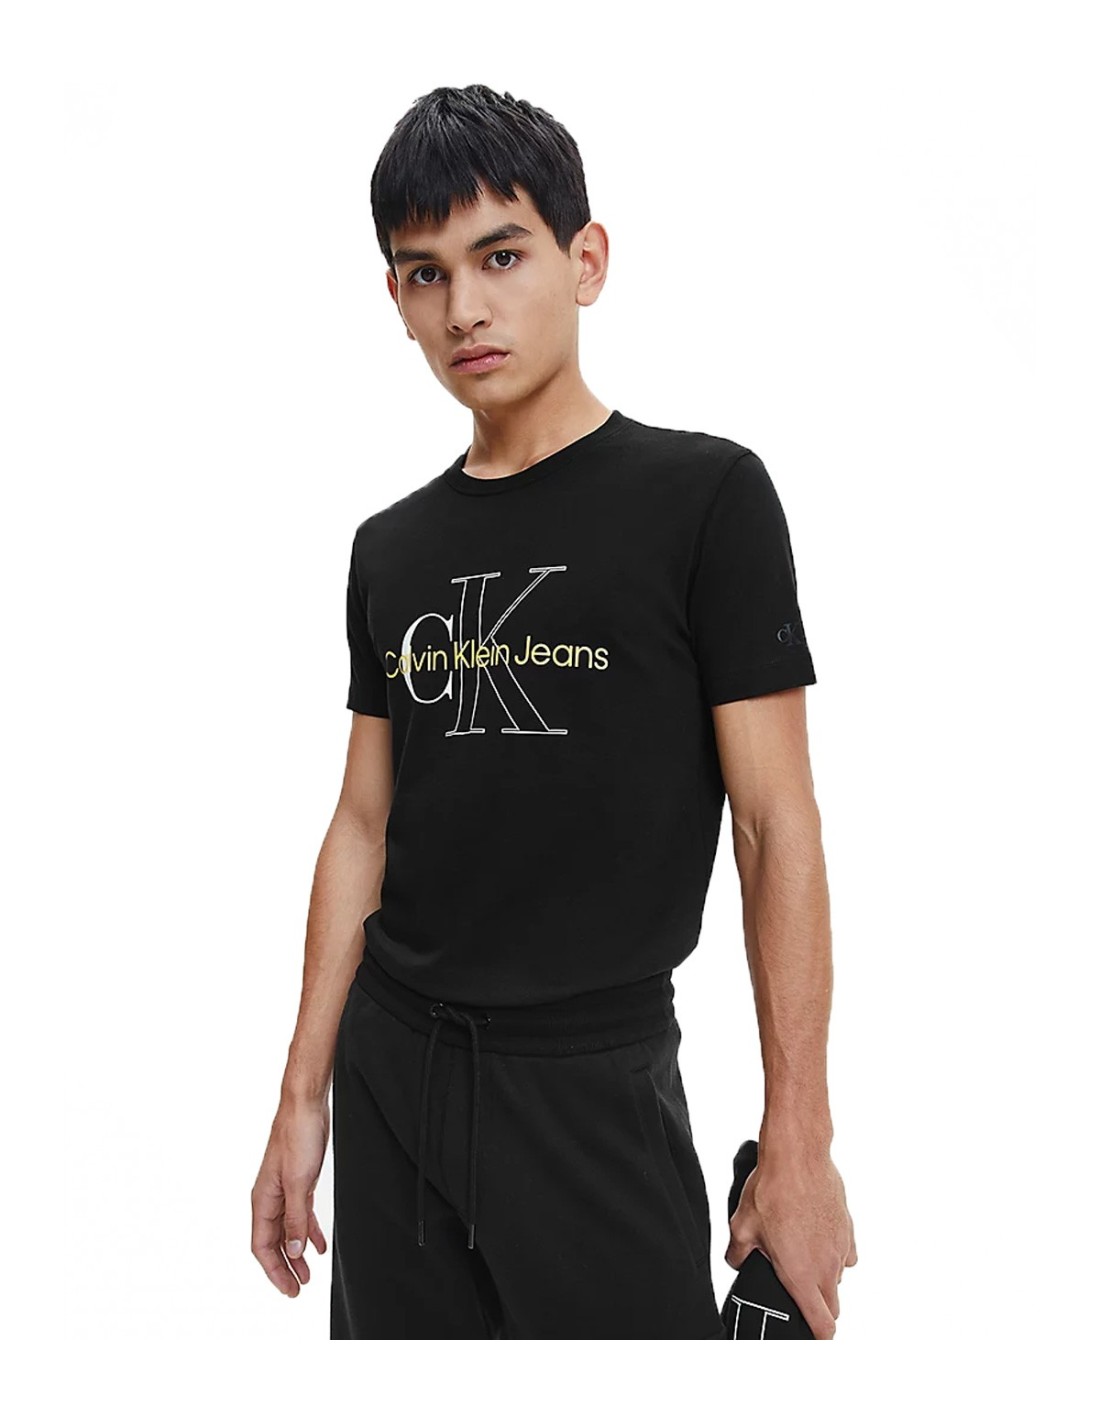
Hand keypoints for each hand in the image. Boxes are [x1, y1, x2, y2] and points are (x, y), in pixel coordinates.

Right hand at [251, 1096, 329, 1296]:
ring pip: (287, 1230)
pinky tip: (318, 1245)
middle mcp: (269, 1198)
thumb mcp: (299, 1183)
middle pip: (273, 1242)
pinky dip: (308, 1231)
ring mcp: (284, 1190)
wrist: (306, 1107)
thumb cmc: (297, 1137)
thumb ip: (295, 1218)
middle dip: (285, 1267)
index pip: (262, 1246)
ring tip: (308, 1273)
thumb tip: (293, 1250)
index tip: (289, 1290)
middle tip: (299, 1289)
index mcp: (263, 1200)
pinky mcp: (299, 1182)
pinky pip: (300, 1215)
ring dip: (296, 1252)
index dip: (274, 1270)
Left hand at [725, 1147, 856, 1339]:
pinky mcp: (848, 1227)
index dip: (816, 1336)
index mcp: (801, 1276)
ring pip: (838, 1277)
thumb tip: (737, 1262)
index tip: (808, 1334)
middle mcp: (826, 1267)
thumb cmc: (771, 1190)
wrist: (798, 1156)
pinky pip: (845, 1253)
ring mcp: (840, 1247)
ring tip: (800, 1254)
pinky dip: (833, 1252)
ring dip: (824, 1275)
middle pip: (833, 1306)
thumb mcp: (742, 1227)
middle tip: (797, 1292)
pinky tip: (814, 1236)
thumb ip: (738, 1255)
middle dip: (818, 1307)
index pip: (823, 1326)